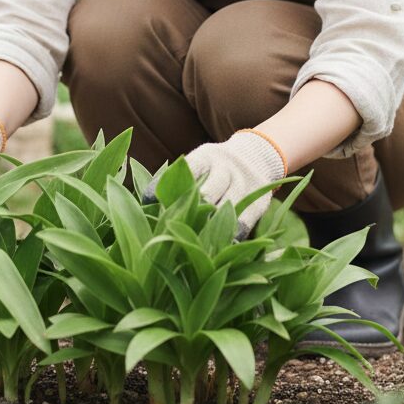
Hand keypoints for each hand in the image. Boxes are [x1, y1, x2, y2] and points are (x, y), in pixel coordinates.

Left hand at [142, 130, 286, 237]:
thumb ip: (179, 179)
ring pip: (225, 208)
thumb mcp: (200, 163)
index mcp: (207, 156)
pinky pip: (244, 221)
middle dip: (188, 212)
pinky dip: (231, 235)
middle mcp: (226, 168)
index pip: (185, 169)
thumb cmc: (214, 167)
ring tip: (190, 245)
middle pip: (206, 192)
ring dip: (208, 227)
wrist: (257, 156)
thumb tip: (145, 202)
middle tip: (167, 231)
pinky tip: (218, 247)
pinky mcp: (259, 202)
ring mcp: (245, 184)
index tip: (147, 201)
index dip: (165, 184)